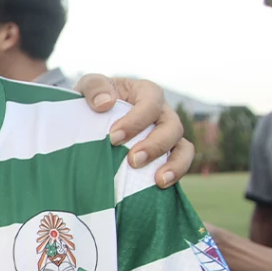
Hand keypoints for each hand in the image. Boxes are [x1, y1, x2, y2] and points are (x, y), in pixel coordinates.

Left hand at [74, 75, 194, 187]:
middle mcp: (162, 113)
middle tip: (133, 160)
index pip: (150, 102)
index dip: (136, 120)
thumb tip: (105, 103)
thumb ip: (94, 87)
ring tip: (159, 181)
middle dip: (155, 145)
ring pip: (183, 147)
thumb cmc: (94, 98)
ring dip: (174, 164)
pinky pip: (179, 163)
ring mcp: (166, 134)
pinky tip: (160, 186)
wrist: (92, 117)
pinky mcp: (165, 154)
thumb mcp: (88, 84)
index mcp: (146, 92)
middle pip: (171, 126)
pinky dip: (175, 174)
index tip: (113, 136)